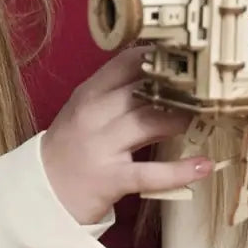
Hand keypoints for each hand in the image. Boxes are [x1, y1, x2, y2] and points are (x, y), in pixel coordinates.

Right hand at [40, 45, 213, 224]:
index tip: (183, 54)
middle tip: (205, 86)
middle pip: (142, 89)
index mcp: (89, 93)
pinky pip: (150, 172)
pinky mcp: (111, 178)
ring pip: (150, 122)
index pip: (126, 62)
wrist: (41, 193)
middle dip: (177, 87)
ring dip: (182, 118)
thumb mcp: (85, 111)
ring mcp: (102, 146)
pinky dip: (180, 170)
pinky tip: (203, 165)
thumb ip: (115, 93)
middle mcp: (94, 114)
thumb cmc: (69, 148)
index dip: (157, 55)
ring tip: (206, 116)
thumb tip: (159, 75)